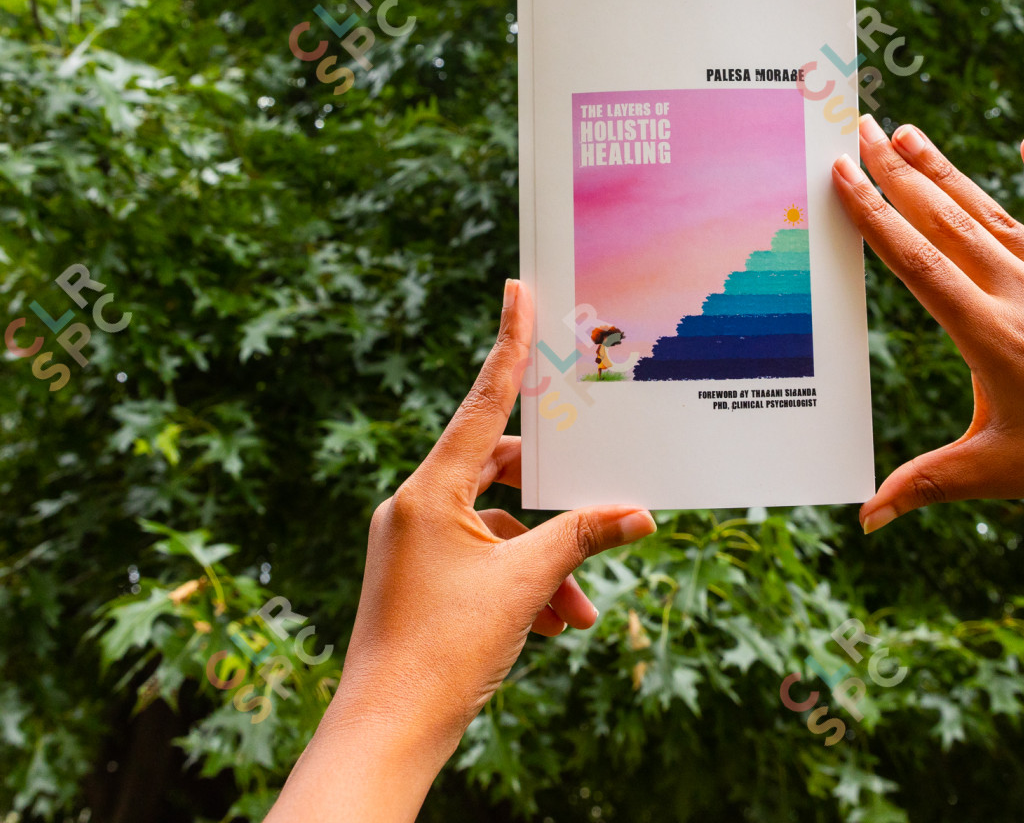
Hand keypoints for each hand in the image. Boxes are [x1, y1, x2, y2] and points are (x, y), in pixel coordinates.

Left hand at [270, 279, 656, 821]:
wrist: (385, 733)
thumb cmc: (443, 653)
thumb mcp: (525, 587)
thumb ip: (582, 538)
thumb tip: (638, 513)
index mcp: (429, 490)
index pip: (483, 403)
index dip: (507, 344)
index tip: (518, 290)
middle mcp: (414, 505)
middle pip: (499, 470)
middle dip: (556, 498)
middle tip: (604, 493)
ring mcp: (412, 543)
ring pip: (497, 526)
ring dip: (545, 561)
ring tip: (580, 609)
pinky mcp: (417, 578)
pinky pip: (481, 560)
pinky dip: (521, 584)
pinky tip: (556, 625)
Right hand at [833, 116, 1023, 527]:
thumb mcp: (1003, 472)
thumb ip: (928, 484)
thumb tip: (865, 519)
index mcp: (991, 334)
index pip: (917, 262)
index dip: (873, 213)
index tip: (841, 172)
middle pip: (947, 221)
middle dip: (898, 172)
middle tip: (860, 128)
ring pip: (996, 214)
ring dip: (949, 172)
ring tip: (910, 133)